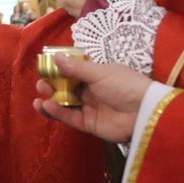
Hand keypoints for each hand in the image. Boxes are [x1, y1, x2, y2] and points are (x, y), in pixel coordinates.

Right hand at [32, 54, 150, 142]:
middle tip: (41, 84)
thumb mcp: (100, 72)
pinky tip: (47, 106)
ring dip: (51, 101)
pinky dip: (58, 113)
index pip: (72, 72)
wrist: (144, 111)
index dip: (58, 71)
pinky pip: (71, 118)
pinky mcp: (89, 124)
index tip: (44, 69)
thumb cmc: (125, 85)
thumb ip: (76, 68)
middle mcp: (91, 91)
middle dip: (52, 87)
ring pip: (66, 105)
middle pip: (66, 89)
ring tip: (39, 98)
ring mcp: (90, 108)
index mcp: (96, 75)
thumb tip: (55, 57)